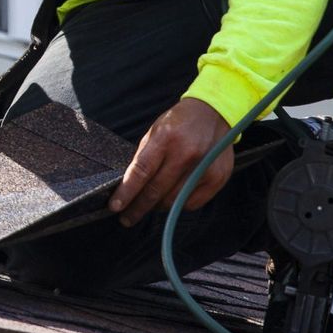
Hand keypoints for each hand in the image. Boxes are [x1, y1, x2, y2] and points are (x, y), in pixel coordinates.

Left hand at [110, 97, 233, 225]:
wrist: (213, 113)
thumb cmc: (179, 123)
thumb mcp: (155, 131)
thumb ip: (144, 157)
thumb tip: (129, 186)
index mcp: (166, 138)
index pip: (141, 171)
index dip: (127, 192)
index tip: (115, 207)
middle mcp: (186, 154)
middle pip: (156, 191)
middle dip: (138, 208)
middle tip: (126, 219)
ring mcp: (204, 167)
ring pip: (173, 201)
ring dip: (157, 207)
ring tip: (147, 207)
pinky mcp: (217, 178)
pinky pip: (191, 203)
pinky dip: (178, 206)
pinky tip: (170, 201)